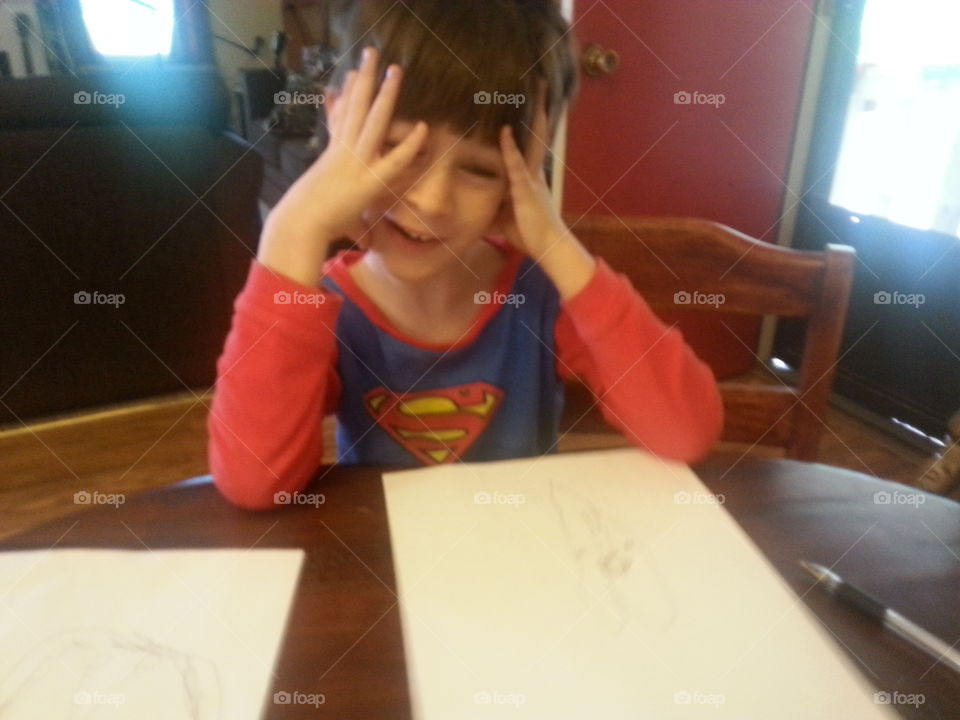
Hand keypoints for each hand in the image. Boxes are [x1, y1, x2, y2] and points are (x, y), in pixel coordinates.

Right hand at [258, 46, 427, 285]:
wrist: (300, 223)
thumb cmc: (310, 220)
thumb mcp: (323, 202)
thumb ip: (338, 200)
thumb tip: (359, 233)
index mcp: (332, 154)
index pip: (340, 118)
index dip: (346, 95)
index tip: (352, 75)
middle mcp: (343, 151)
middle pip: (354, 106)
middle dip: (364, 79)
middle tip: (372, 53)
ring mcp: (356, 161)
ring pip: (373, 120)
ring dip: (385, 93)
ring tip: (395, 69)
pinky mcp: (368, 179)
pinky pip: (394, 160)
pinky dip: (409, 146)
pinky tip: (424, 129)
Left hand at [493, 88, 569, 261]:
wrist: (548, 247)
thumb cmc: (527, 232)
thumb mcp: (502, 213)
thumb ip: (489, 201)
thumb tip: (466, 202)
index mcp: (528, 174)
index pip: (528, 139)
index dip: (530, 118)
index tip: (528, 96)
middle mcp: (532, 170)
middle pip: (535, 131)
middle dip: (538, 106)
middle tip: (538, 81)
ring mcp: (531, 178)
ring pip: (529, 140)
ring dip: (530, 116)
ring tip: (531, 91)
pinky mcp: (526, 190)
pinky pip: (516, 165)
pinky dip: (509, 147)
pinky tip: (505, 130)